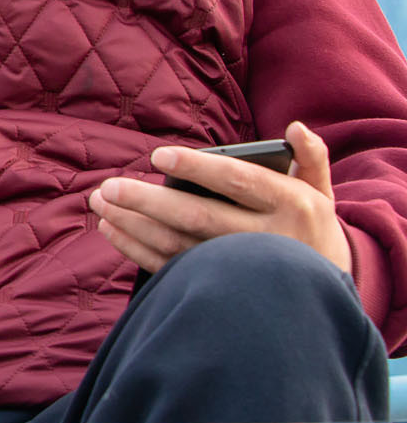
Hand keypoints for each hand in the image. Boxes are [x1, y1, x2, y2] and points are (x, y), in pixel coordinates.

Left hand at [89, 121, 350, 275]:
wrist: (323, 295)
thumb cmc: (312, 231)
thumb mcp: (321, 193)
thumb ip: (311, 158)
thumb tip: (294, 127)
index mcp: (291, 205)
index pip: (238, 181)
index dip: (198, 167)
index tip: (158, 155)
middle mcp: (264, 238)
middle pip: (199, 216)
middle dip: (149, 201)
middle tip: (109, 186)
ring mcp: (239, 269)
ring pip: (178, 244)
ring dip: (133, 224)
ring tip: (100, 202)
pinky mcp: (219, 287)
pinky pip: (171, 269)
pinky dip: (137, 250)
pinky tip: (112, 229)